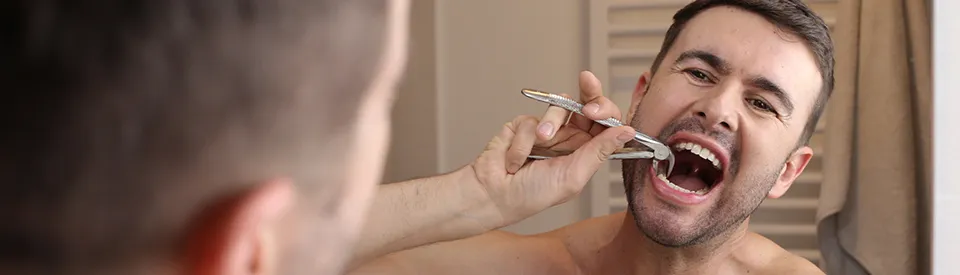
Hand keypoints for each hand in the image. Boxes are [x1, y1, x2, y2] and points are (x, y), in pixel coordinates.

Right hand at [466, 71, 635, 226]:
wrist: (492, 193)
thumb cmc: (532, 195)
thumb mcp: (573, 176)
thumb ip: (599, 151)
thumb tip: (627, 132)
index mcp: (587, 153)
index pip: (606, 125)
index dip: (607, 111)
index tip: (598, 108)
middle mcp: (570, 139)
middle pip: (588, 105)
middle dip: (589, 92)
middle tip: (587, 82)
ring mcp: (547, 131)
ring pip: (559, 107)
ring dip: (548, 125)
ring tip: (539, 144)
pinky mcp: (524, 126)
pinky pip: (530, 119)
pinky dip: (523, 140)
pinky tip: (516, 158)